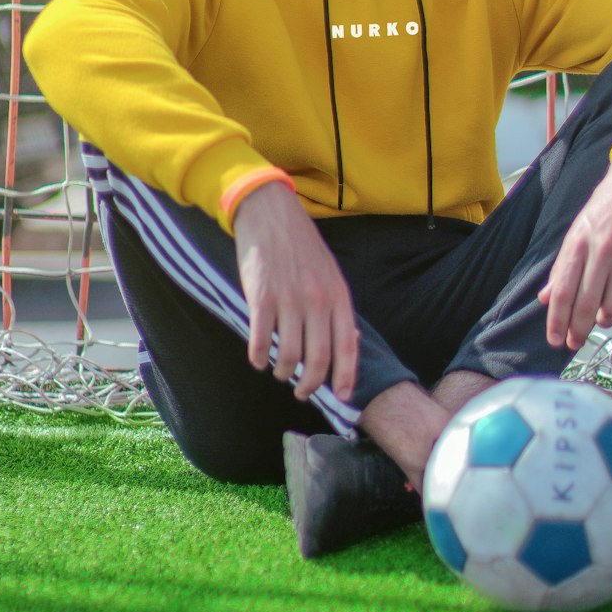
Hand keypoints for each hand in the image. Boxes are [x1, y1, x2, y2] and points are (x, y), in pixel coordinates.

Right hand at [233, 183, 358, 403]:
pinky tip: (259, 359)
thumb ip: (338, 307)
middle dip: (311, 384)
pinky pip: (261, 340)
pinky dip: (259, 357)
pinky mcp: (261, 297)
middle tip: (303, 393)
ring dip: (283, 372)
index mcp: (337, 294)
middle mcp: (316, 300)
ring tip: (280, 372)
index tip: (343, 397)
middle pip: (317, 358)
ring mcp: (288, 299)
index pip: (348, 345)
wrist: (271, 214)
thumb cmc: (301, 246)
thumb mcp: (330, 273)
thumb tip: (352, 341)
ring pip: (289, 355)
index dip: (347, 376)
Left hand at [538, 147, 611, 351]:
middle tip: (575, 343)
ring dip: (605, 320)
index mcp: (577, 244)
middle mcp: (601, 251)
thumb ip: (562, 266)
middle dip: (578, 330)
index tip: (555, 340)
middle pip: (585, 304)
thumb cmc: (605, 208)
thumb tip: (546, 298)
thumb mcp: (576, 232)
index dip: (556, 321)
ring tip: (601, 319)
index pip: (562, 292)